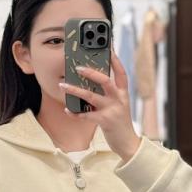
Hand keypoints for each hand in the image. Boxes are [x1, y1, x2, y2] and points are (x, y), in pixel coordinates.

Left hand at [59, 48, 140, 162]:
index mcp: (123, 93)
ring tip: (63, 85)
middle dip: (91, 72)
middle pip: (105, 81)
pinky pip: (86, 114)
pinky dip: (75, 112)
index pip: (121, 72)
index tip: (108, 48)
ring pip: (91, 96)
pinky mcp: (105, 121)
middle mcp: (119, 99)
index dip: (115, 60)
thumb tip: (91, 83)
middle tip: (78, 67)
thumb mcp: (119, 105)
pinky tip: (68, 109)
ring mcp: (112, 110)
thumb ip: (109, 94)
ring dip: (75, 90)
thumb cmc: (120, 122)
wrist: (128, 143)